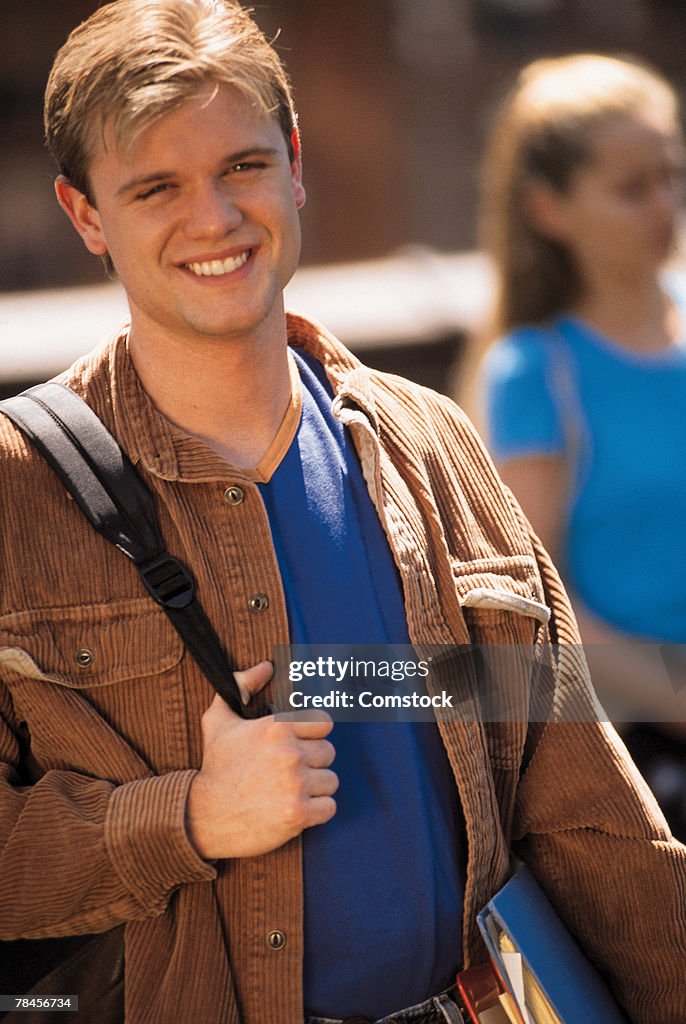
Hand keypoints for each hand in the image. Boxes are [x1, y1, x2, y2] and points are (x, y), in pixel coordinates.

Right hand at [186, 661, 337, 858]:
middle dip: (313, 762)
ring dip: (315, 788)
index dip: (312, 735)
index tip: (298, 745)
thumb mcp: (218, 721)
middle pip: (329, 752)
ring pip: (331, 780)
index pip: (323, 723)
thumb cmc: (215, 767)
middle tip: (291, 772)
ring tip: (291, 791)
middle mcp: (290, 753)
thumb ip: (241, 685)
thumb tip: (267, 666)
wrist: (203, 817)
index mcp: (276, 727)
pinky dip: (317, 811)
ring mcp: (296, 785)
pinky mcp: (299, 813)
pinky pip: (329, 807)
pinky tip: (296, 809)